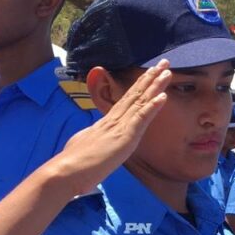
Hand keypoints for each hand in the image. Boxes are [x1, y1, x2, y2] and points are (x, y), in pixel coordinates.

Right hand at [56, 60, 170, 195]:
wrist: (67, 171)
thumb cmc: (74, 165)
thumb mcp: (86, 147)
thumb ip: (94, 141)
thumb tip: (95, 142)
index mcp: (106, 124)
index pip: (126, 101)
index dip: (139, 87)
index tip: (150, 74)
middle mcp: (113, 121)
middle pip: (135, 95)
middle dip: (150, 78)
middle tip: (163, 63)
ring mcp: (119, 127)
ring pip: (140, 101)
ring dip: (155, 85)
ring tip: (167, 71)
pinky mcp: (124, 137)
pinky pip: (141, 118)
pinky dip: (153, 106)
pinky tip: (163, 96)